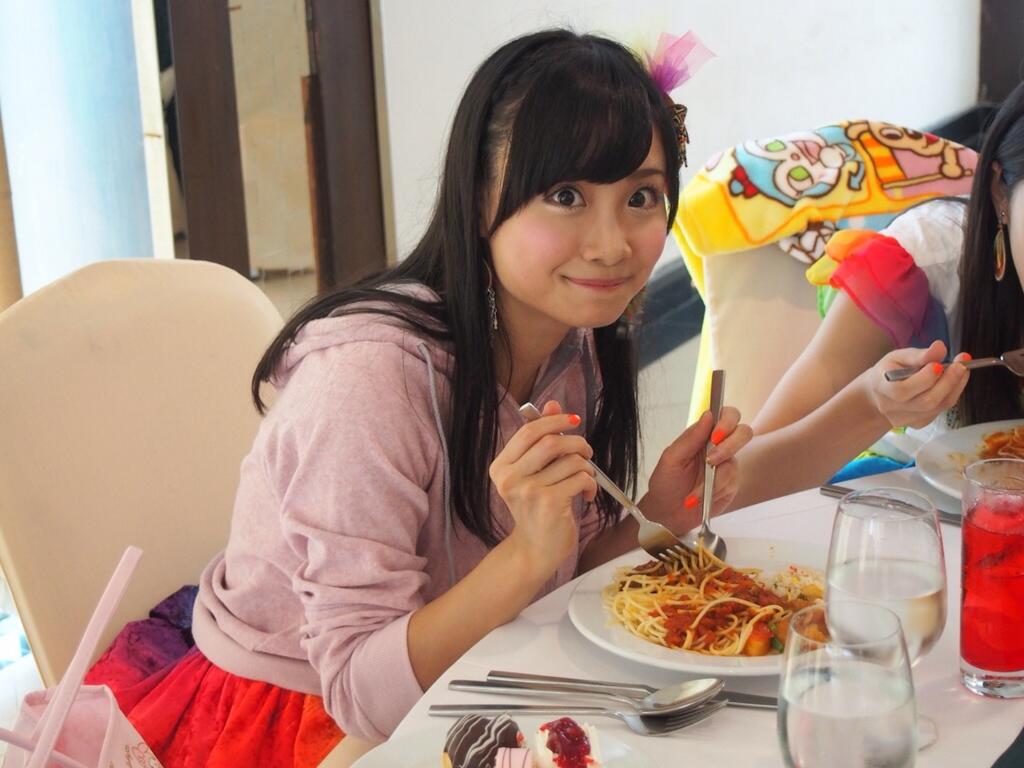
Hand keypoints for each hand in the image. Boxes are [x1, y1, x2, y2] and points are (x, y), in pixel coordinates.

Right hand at [489, 400, 596, 575]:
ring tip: (585, 479)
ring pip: (571, 461)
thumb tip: (553, 404)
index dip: (554, 421)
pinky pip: (580, 478)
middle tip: (586, 453)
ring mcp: (529, 491)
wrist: (535, 550)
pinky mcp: (549, 503)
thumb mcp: (533, 473)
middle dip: (577, 443)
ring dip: (586, 467)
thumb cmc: (536, 509)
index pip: (528, 431)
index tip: (574, 421)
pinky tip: (587, 494)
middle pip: (551, 442)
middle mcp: (510, 478)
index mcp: (501, 467)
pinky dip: (591, 483)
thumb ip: (541, 440)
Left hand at [641, 406, 751, 531]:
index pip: (726, 415)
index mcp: (703, 434)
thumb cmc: (666, 482)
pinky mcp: (731, 484)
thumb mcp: (671, 458)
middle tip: (710, 461)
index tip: (716, 435)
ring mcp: (727, 465)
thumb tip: (708, 415)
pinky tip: (697, 498)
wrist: (667, 512)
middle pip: (743, 432)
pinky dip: (712, 492)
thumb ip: (690, 437)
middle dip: (729, 446)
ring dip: (712, 479)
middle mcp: (719, 446)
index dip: (727, 421)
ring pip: (734, 463)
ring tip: (692, 492)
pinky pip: (731, 483)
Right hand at [866, 340, 969, 428]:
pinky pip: (940, 411)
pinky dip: (951, 394)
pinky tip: (952, 382)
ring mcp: (906, 419)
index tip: (938, 364)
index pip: (902, 390)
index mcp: (882, 388)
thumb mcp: (897, 357)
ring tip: (961, 369)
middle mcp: (892, 408)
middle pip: (926, 402)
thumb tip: (940, 347)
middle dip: (948, 382)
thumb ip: (918, 355)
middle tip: (961, 365)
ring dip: (954, 387)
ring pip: (938, 407)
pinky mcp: (918, 423)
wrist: (879, 395)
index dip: (924, 379)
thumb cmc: (888, 372)